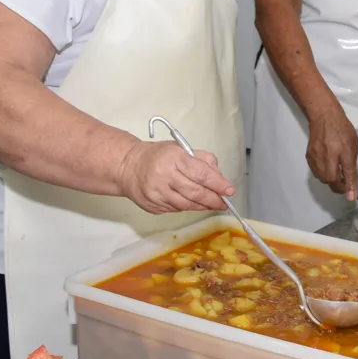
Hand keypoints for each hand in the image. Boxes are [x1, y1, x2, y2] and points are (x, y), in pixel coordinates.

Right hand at [118, 141, 233, 213]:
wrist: (127, 167)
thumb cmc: (158, 156)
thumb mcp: (181, 149)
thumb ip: (202, 160)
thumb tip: (219, 177)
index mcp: (174, 158)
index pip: (201, 173)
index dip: (218, 184)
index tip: (229, 190)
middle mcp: (164, 176)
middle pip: (195, 192)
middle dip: (213, 199)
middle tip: (224, 203)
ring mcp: (157, 193)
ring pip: (186, 205)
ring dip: (202, 206)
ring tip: (212, 205)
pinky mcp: (153, 206)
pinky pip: (176, 209)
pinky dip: (187, 207)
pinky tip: (192, 204)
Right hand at [306, 104, 357, 200]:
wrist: (323, 117)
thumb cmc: (342, 129)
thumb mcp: (353, 146)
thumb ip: (351, 164)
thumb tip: (350, 181)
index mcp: (341, 151)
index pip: (346, 173)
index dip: (349, 187)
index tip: (351, 197)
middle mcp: (327, 156)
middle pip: (331, 180)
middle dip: (339, 186)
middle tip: (345, 184)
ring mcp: (316, 157)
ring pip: (322, 178)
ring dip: (331, 181)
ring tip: (337, 174)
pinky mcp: (309, 156)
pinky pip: (316, 172)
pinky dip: (323, 174)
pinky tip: (328, 168)